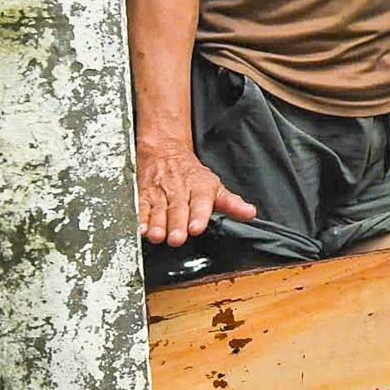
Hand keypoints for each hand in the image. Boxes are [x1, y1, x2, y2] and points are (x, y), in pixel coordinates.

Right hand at [136, 144, 255, 245]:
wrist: (164, 151)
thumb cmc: (191, 174)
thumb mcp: (215, 186)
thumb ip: (232, 203)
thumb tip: (250, 213)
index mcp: (200, 187)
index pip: (200, 201)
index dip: (199, 215)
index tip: (196, 228)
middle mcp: (179, 189)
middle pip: (178, 208)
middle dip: (177, 224)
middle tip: (177, 238)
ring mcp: (160, 192)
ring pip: (158, 209)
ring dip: (157, 223)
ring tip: (158, 235)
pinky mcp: (143, 194)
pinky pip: (140, 207)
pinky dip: (140, 218)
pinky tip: (141, 229)